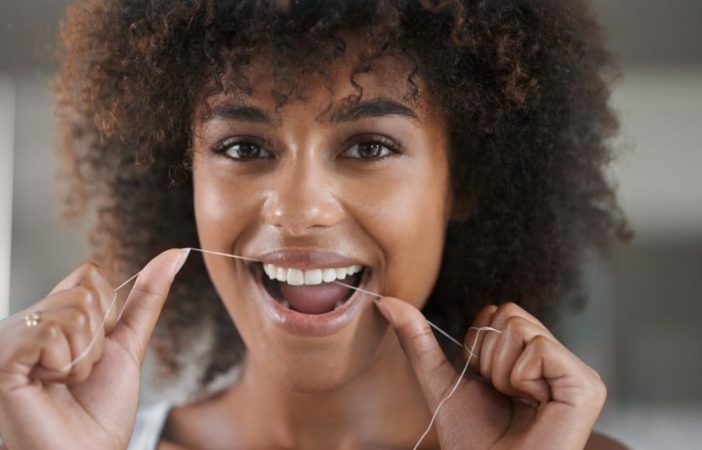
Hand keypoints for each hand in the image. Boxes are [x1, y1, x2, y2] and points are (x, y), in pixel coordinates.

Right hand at [0, 248, 187, 449]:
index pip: (90, 275)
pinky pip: (50, 334)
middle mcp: (26, 321)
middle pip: (85, 292)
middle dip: (98, 339)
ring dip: (84, 357)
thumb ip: (146, 298)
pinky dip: (65, 366)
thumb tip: (175, 254)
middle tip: (79, 373)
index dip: (107, 314)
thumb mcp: (128, 344)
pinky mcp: (3, 360)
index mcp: (52, 315)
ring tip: (64, 383)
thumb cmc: (101, 409)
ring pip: (73, 312)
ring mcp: (11, 339)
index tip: (96, 349)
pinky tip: (47, 387)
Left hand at [375, 298, 606, 449]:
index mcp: (530, 357)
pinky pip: (539, 348)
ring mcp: (575, 372)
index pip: (497, 311)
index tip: (486, 384)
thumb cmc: (471, 441)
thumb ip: (417, 340)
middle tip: (501, 394)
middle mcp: (557, 360)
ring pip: (520, 327)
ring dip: (501, 370)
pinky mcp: (587, 385)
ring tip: (515, 402)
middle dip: (488, 356)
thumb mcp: (440, 381)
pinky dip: (520, 378)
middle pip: (508, 312)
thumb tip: (385, 301)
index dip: (478, 346)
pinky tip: (532, 405)